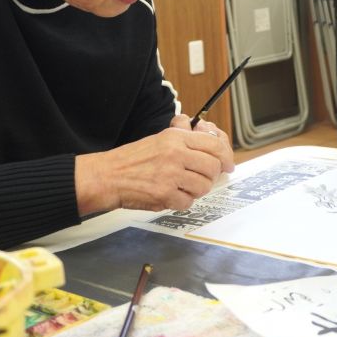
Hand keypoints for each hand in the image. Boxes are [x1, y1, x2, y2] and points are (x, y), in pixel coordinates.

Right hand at [75, 122, 234, 215]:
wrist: (108, 176)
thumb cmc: (133, 159)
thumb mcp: (160, 138)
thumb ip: (184, 136)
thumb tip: (208, 134)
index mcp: (176, 138)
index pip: (214, 144)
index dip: (226, 156)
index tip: (228, 165)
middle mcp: (175, 154)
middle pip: (213, 167)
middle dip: (210, 176)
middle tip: (200, 178)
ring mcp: (170, 175)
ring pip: (203, 186)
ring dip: (196, 190)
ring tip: (182, 186)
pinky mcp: (164, 194)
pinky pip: (188, 202)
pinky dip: (182, 201)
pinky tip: (171, 195)